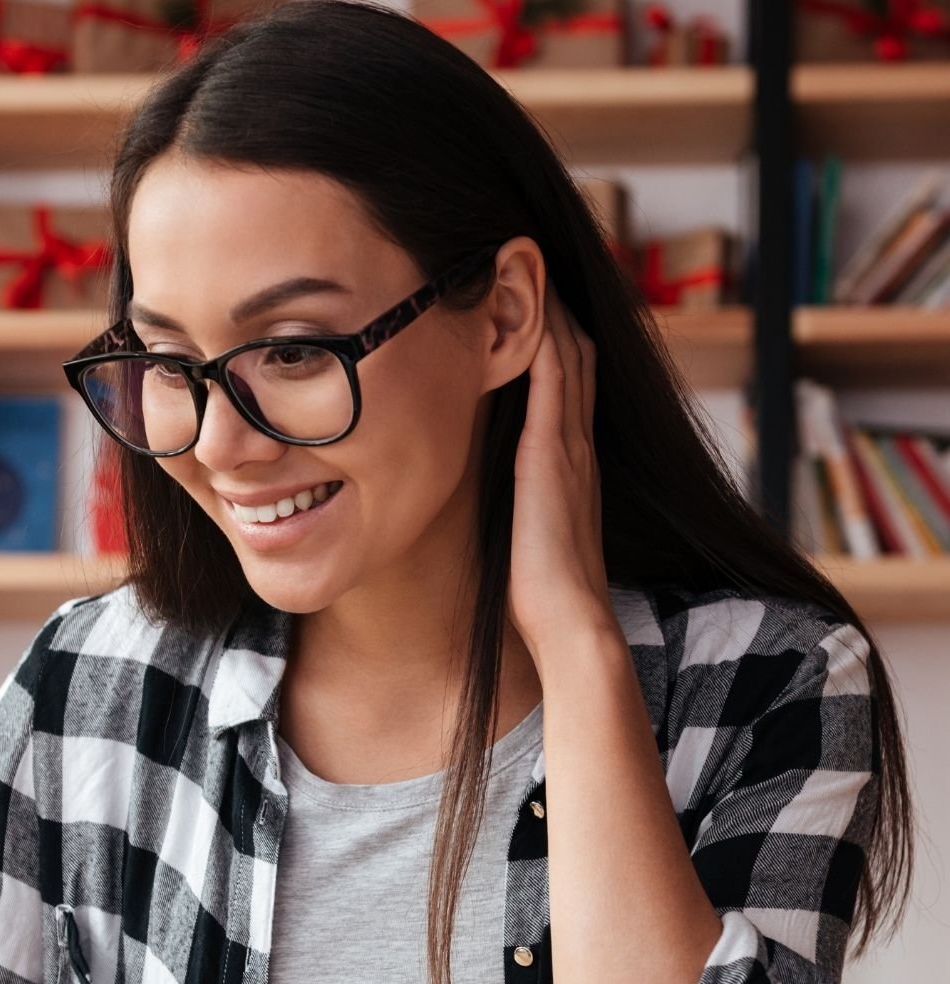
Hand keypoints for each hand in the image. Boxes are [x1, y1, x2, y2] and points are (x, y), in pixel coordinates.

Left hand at [506, 280, 615, 665]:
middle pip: (578, 354)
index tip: (535, 302)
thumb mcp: (531, 535)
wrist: (569, 621)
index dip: (559, 339)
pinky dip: (546, 336)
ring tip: (528, 260)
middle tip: (532, 260)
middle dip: (559, 308)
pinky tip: (531, 301)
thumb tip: (505, 502)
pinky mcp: (551, 454)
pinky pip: (556, 377)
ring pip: (571, 354)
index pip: (573, 384)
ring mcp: (570, 446)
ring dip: (552, 308)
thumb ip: (525, 506)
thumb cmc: (542, 593)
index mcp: (572, 464)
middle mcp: (578, 446)